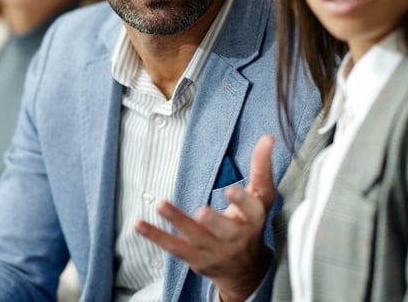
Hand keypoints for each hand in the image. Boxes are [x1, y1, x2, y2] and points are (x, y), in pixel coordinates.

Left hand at [136, 135, 277, 301]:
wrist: (245, 270)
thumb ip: (262, 168)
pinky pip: (174, 247)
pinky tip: (139, 224)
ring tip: (161, 204)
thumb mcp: (262, 197)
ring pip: (195, 237)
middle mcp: (235, 238)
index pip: (251, 210)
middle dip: (214, 221)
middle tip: (202, 212)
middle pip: (225, 230)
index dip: (242, 201)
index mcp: (254, 220)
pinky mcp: (194, 257)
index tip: (231, 190)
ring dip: (178, 221)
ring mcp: (213, 250)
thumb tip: (268, 137)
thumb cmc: (252, 224)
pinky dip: (156, 236)